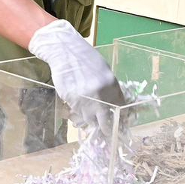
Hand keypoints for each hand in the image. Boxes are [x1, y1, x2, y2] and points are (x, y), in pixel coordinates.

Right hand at [27, 19, 126, 136]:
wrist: (65, 52)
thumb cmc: (86, 59)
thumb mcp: (104, 71)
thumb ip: (109, 88)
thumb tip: (112, 105)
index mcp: (111, 85)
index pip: (119, 108)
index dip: (119, 118)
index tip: (118, 123)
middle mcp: (99, 94)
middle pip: (105, 121)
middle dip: (106, 128)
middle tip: (106, 131)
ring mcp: (84, 99)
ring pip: (89, 119)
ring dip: (90, 120)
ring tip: (90, 116)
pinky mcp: (70, 100)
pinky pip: (77, 113)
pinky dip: (79, 114)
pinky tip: (79, 108)